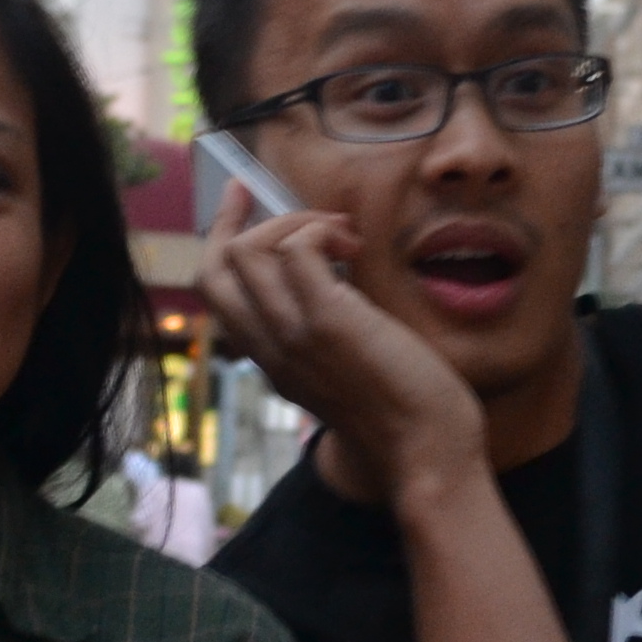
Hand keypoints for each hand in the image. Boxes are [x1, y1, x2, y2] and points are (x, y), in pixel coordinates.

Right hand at [202, 190, 488, 499]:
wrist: (428, 451)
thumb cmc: (406, 412)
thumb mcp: (347, 370)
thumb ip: (328, 333)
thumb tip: (338, 275)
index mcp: (272, 360)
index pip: (217, 293)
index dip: (221, 241)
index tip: (240, 204)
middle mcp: (270, 349)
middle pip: (213, 269)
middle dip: (233, 218)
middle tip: (259, 190)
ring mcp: (292, 335)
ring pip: (247, 251)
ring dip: (293, 222)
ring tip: (339, 233)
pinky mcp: (326, 323)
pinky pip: (295, 249)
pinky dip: (320, 230)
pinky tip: (353, 246)